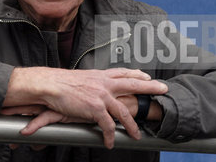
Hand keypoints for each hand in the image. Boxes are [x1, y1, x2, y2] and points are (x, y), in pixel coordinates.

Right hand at [3, 67, 167, 148]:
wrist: (52, 85)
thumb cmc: (62, 83)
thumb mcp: (80, 79)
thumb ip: (90, 84)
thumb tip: (92, 88)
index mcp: (100, 76)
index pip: (123, 73)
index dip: (136, 74)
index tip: (146, 76)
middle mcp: (104, 83)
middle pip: (132, 84)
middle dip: (150, 87)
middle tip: (163, 89)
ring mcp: (102, 96)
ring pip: (123, 112)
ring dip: (131, 125)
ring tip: (136, 135)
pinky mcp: (96, 109)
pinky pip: (108, 126)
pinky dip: (110, 136)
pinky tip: (111, 142)